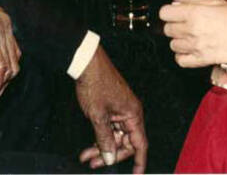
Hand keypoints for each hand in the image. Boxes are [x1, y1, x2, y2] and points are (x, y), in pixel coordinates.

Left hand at [76, 47, 147, 172]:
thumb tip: (110, 157)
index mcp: (133, 114)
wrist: (87, 63)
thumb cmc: (96, 83)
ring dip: (101, 147)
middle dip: (110, 154)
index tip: (137, 174)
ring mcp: (120, 111)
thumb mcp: (98, 116)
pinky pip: (109, 128)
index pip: (140, 144)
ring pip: (115, 137)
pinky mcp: (111, 108)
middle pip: (125, 143)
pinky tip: (89, 146)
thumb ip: (105, 139)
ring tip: (86, 156)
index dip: (139, 161)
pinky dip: (100, 137)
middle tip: (93, 163)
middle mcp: (130, 113)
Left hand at [160, 0, 226, 69]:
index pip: (165, 13)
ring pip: (173, 44)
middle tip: (186, 22)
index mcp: (195, 12)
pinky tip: (191, 49)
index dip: (169, 11)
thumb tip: (176, 2)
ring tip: (191, 35)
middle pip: (167, 29)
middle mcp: (193, 30)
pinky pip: (181, 60)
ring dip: (179, 39)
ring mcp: (197, 47)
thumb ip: (195, 1)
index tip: (175, 11)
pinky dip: (183, 55)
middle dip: (174, 25)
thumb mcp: (220, 1)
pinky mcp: (203, 60)